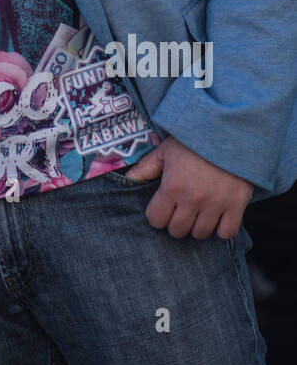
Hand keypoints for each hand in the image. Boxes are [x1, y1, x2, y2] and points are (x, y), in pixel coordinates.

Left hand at [126, 135, 252, 239]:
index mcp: (172, 186)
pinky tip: (217, 216)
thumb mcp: (166, 150)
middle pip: (177, 230)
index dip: (157, 214)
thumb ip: (146, 167)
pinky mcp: (236, 205)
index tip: (162, 206)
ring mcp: (216, 204)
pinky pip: (226, 233)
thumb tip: (128, 179)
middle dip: (175, 222)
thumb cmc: (194, 140)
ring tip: (198, 211)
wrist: (229, 130)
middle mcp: (193, 199)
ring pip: (200, 234)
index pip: (156, 220)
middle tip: (180, 209)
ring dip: (197, 226)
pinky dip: (221, 229)